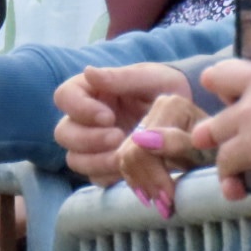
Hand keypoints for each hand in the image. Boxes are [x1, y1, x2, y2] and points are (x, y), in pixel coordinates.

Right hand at [53, 64, 189, 184]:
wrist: (186, 113)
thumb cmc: (164, 86)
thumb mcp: (149, 78)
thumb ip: (120, 78)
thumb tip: (88, 72)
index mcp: (90, 90)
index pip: (65, 96)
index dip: (80, 108)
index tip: (108, 116)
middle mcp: (85, 119)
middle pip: (64, 133)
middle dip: (88, 139)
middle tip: (118, 137)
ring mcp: (93, 145)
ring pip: (75, 159)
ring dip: (96, 161)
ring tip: (124, 157)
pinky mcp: (105, 167)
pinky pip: (95, 178)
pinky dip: (110, 176)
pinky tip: (131, 171)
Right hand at [116, 95, 212, 215]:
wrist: (223, 151)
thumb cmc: (220, 152)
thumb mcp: (206, 150)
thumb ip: (178, 143)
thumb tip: (142, 140)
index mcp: (172, 106)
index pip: (145, 146)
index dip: (155, 177)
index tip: (169, 201)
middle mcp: (156, 108)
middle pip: (132, 152)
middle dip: (148, 183)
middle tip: (165, 206)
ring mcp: (147, 120)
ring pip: (125, 158)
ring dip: (140, 185)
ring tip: (160, 203)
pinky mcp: (141, 136)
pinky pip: (124, 161)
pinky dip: (136, 181)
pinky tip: (151, 195)